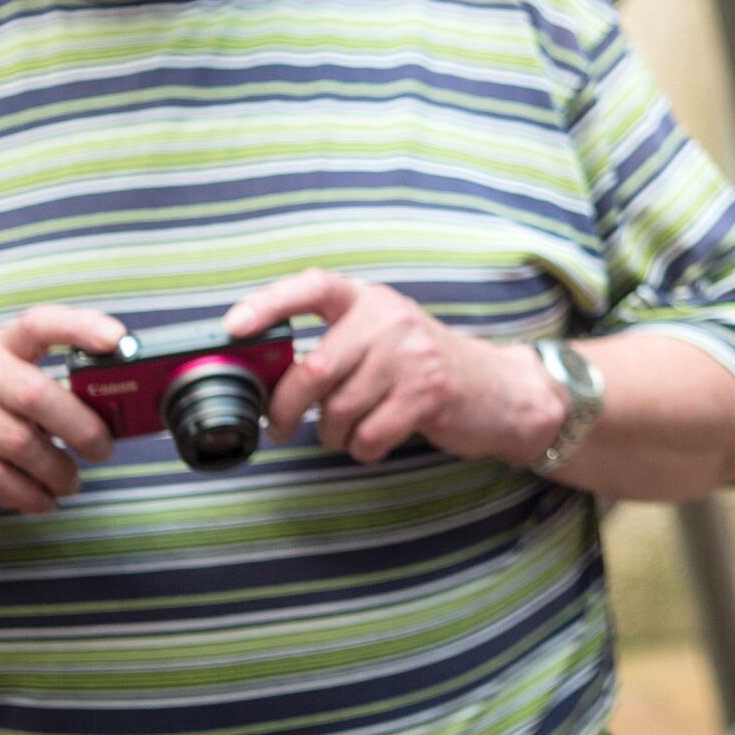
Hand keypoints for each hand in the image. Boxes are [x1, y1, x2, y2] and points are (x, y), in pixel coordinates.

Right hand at [0, 305, 124, 528]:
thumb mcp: (6, 388)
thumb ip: (53, 389)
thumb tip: (119, 410)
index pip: (39, 323)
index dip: (80, 327)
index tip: (117, 340)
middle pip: (38, 395)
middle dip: (82, 428)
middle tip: (104, 450)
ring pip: (21, 444)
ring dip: (58, 470)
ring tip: (71, 482)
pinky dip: (30, 494)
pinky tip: (45, 501)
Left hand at [224, 270, 564, 465]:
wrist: (500, 391)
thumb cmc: (424, 368)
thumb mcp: (382, 339)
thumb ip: (335, 345)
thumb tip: (266, 375)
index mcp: (371, 300)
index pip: (314, 286)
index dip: (270, 304)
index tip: (234, 327)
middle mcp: (392, 319)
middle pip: (315, 367)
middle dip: (285, 408)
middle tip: (279, 427)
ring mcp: (413, 355)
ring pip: (338, 409)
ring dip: (332, 434)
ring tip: (348, 430)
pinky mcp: (429, 393)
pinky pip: (368, 435)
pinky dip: (362, 448)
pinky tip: (376, 440)